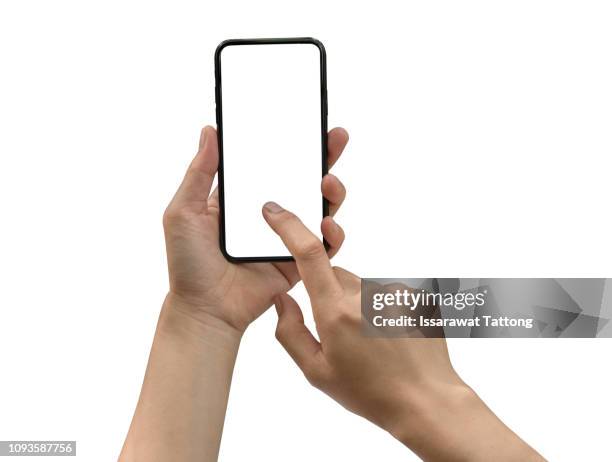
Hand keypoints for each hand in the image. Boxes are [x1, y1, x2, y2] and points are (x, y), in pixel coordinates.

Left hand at [162, 126, 348, 333]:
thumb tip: (210, 130)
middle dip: (322, 158)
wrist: (204, 310)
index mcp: (242, 199)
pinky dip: (332, 234)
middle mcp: (268, 215)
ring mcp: (285, 238)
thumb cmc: (188, 264)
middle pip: (302, 180)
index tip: (305, 123)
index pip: (271, 163)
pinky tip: (327, 223)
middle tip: (335, 138)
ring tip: (328, 182)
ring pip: (318, 209)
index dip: (290, 143)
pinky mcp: (297, 262)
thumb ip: (199, 173)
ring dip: (331, 192)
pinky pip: (322, 246)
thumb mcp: (183, 211)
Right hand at [262, 203, 545, 461]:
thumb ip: (290, 331)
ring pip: (359, 286)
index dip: (289, 227)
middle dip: (328, 294)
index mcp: (336, 313)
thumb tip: (281, 299)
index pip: (309, 254)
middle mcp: (365, 296)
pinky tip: (389, 337)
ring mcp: (392, 293)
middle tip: (341, 333)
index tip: (275, 212)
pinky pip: (383, 293)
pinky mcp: (413, 295)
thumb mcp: (317, 372)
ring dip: (356, 305)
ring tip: (371, 341)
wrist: (426, 400)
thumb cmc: (370, 392)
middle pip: (333, 275)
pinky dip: (379, 309)